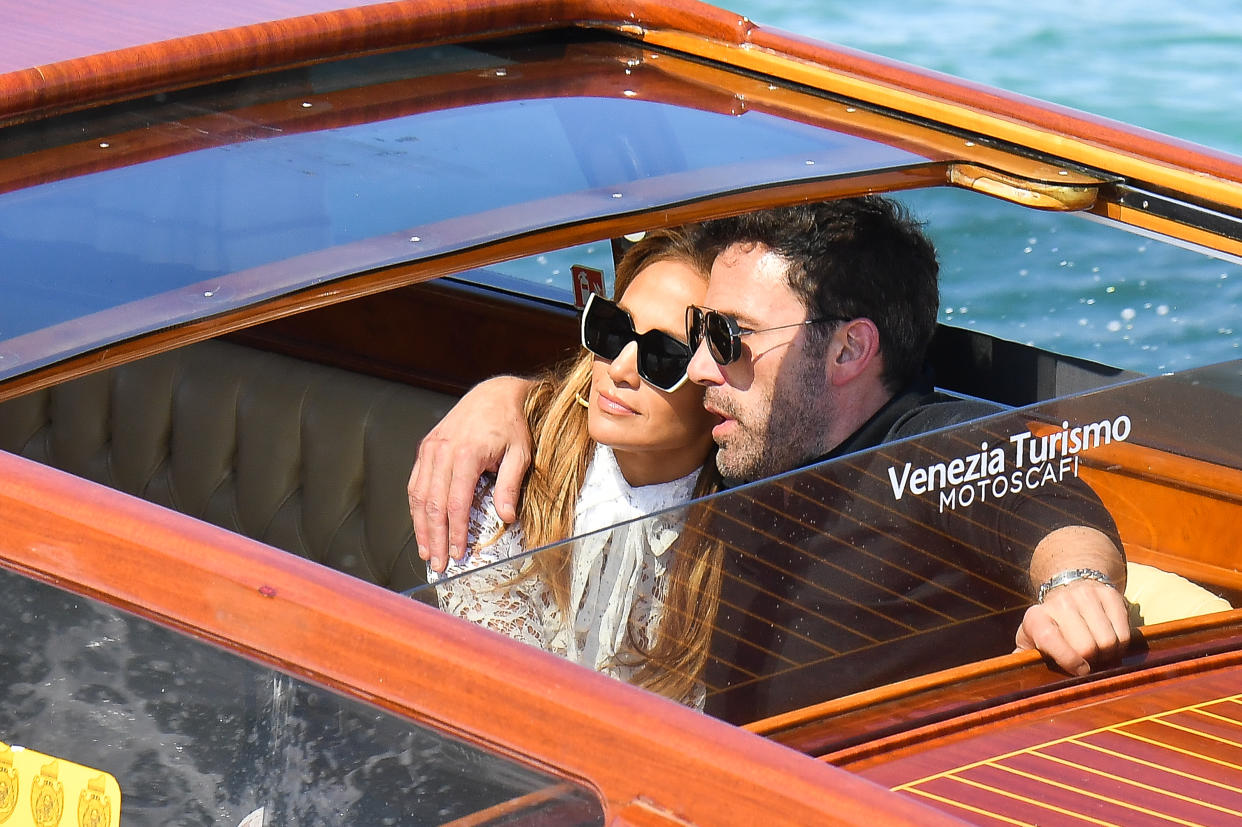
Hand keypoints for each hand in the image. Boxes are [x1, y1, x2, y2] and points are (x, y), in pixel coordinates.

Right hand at [408, 376, 533, 572]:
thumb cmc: (511, 423)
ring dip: (420, 527)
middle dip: (435, 538)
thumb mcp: (520, 453)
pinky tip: (421, 526)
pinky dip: (416, 507)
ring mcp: (430, 448)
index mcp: (466, 453)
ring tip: (426, 551)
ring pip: (418, 495)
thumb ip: (509, 485)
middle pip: (433, 504)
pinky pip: (415, 482)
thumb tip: (506, 517)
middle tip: (438, 564)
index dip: (455, 532)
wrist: (495, 393)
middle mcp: (442, 451)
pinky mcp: (425, 448)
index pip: (456, 503)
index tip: (458, 554)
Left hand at [1014, 578, 1130, 675]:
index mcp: (1036, 617)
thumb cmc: (1049, 625)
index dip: (1068, 659)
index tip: (1080, 671)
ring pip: (1108, 641)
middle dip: (1092, 662)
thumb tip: (1013, 675)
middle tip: (1091, 662)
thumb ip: (1023, 658)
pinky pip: (1125, 632)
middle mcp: (1060, 602)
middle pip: (1087, 646)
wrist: (1068, 588)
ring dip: (1109, 654)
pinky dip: (1122, 644)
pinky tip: (1112, 642)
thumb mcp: (1030, 639)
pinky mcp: (1109, 595)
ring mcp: (1085, 596)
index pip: (1050, 638)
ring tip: (1101, 653)